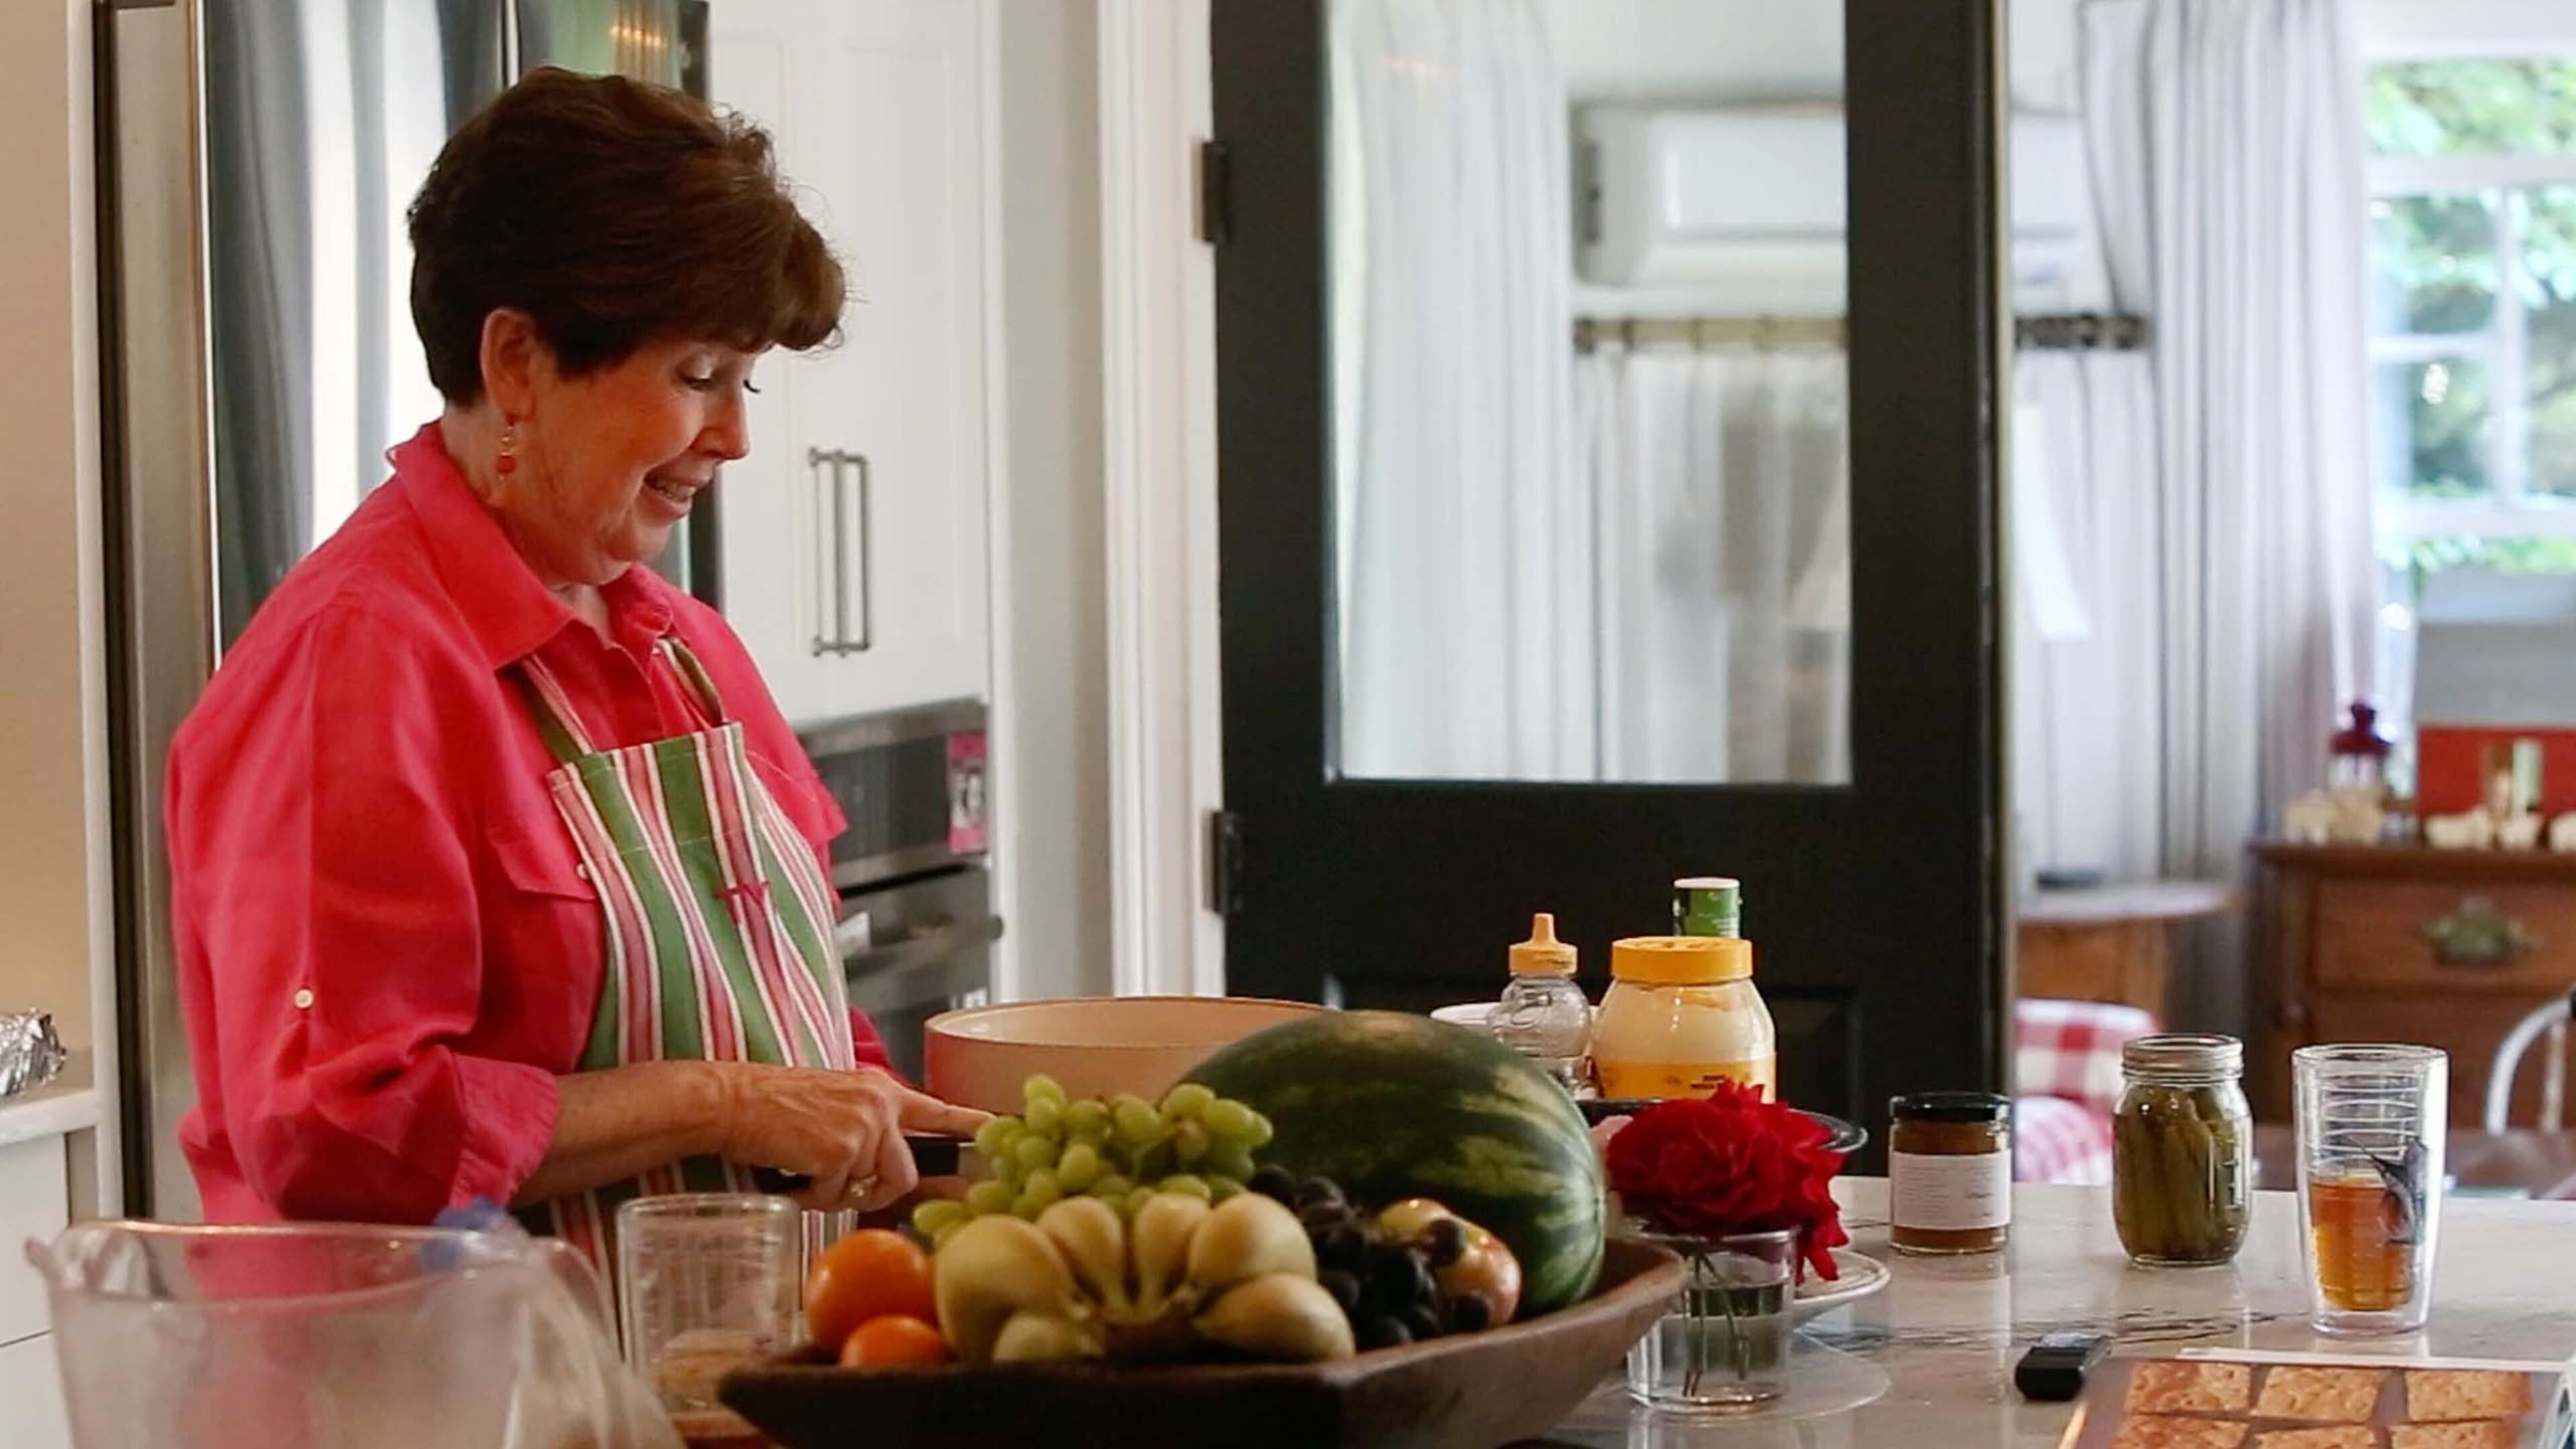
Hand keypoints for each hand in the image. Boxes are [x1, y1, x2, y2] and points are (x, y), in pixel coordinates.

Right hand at [712, 1064, 988, 1213]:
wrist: (730, 1101)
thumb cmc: (773, 1108)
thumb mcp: (833, 1104)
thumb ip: (868, 1128)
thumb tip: (890, 1169)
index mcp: (879, 1091)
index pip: (937, 1109)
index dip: (971, 1125)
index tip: (1001, 1133)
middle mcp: (879, 1106)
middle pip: (905, 1172)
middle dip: (875, 1192)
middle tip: (838, 1186)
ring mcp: (862, 1127)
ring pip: (870, 1188)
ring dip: (836, 1193)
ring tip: (804, 1171)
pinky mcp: (840, 1151)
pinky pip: (835, 1197)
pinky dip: (810, 1196)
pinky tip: (790, 1173)